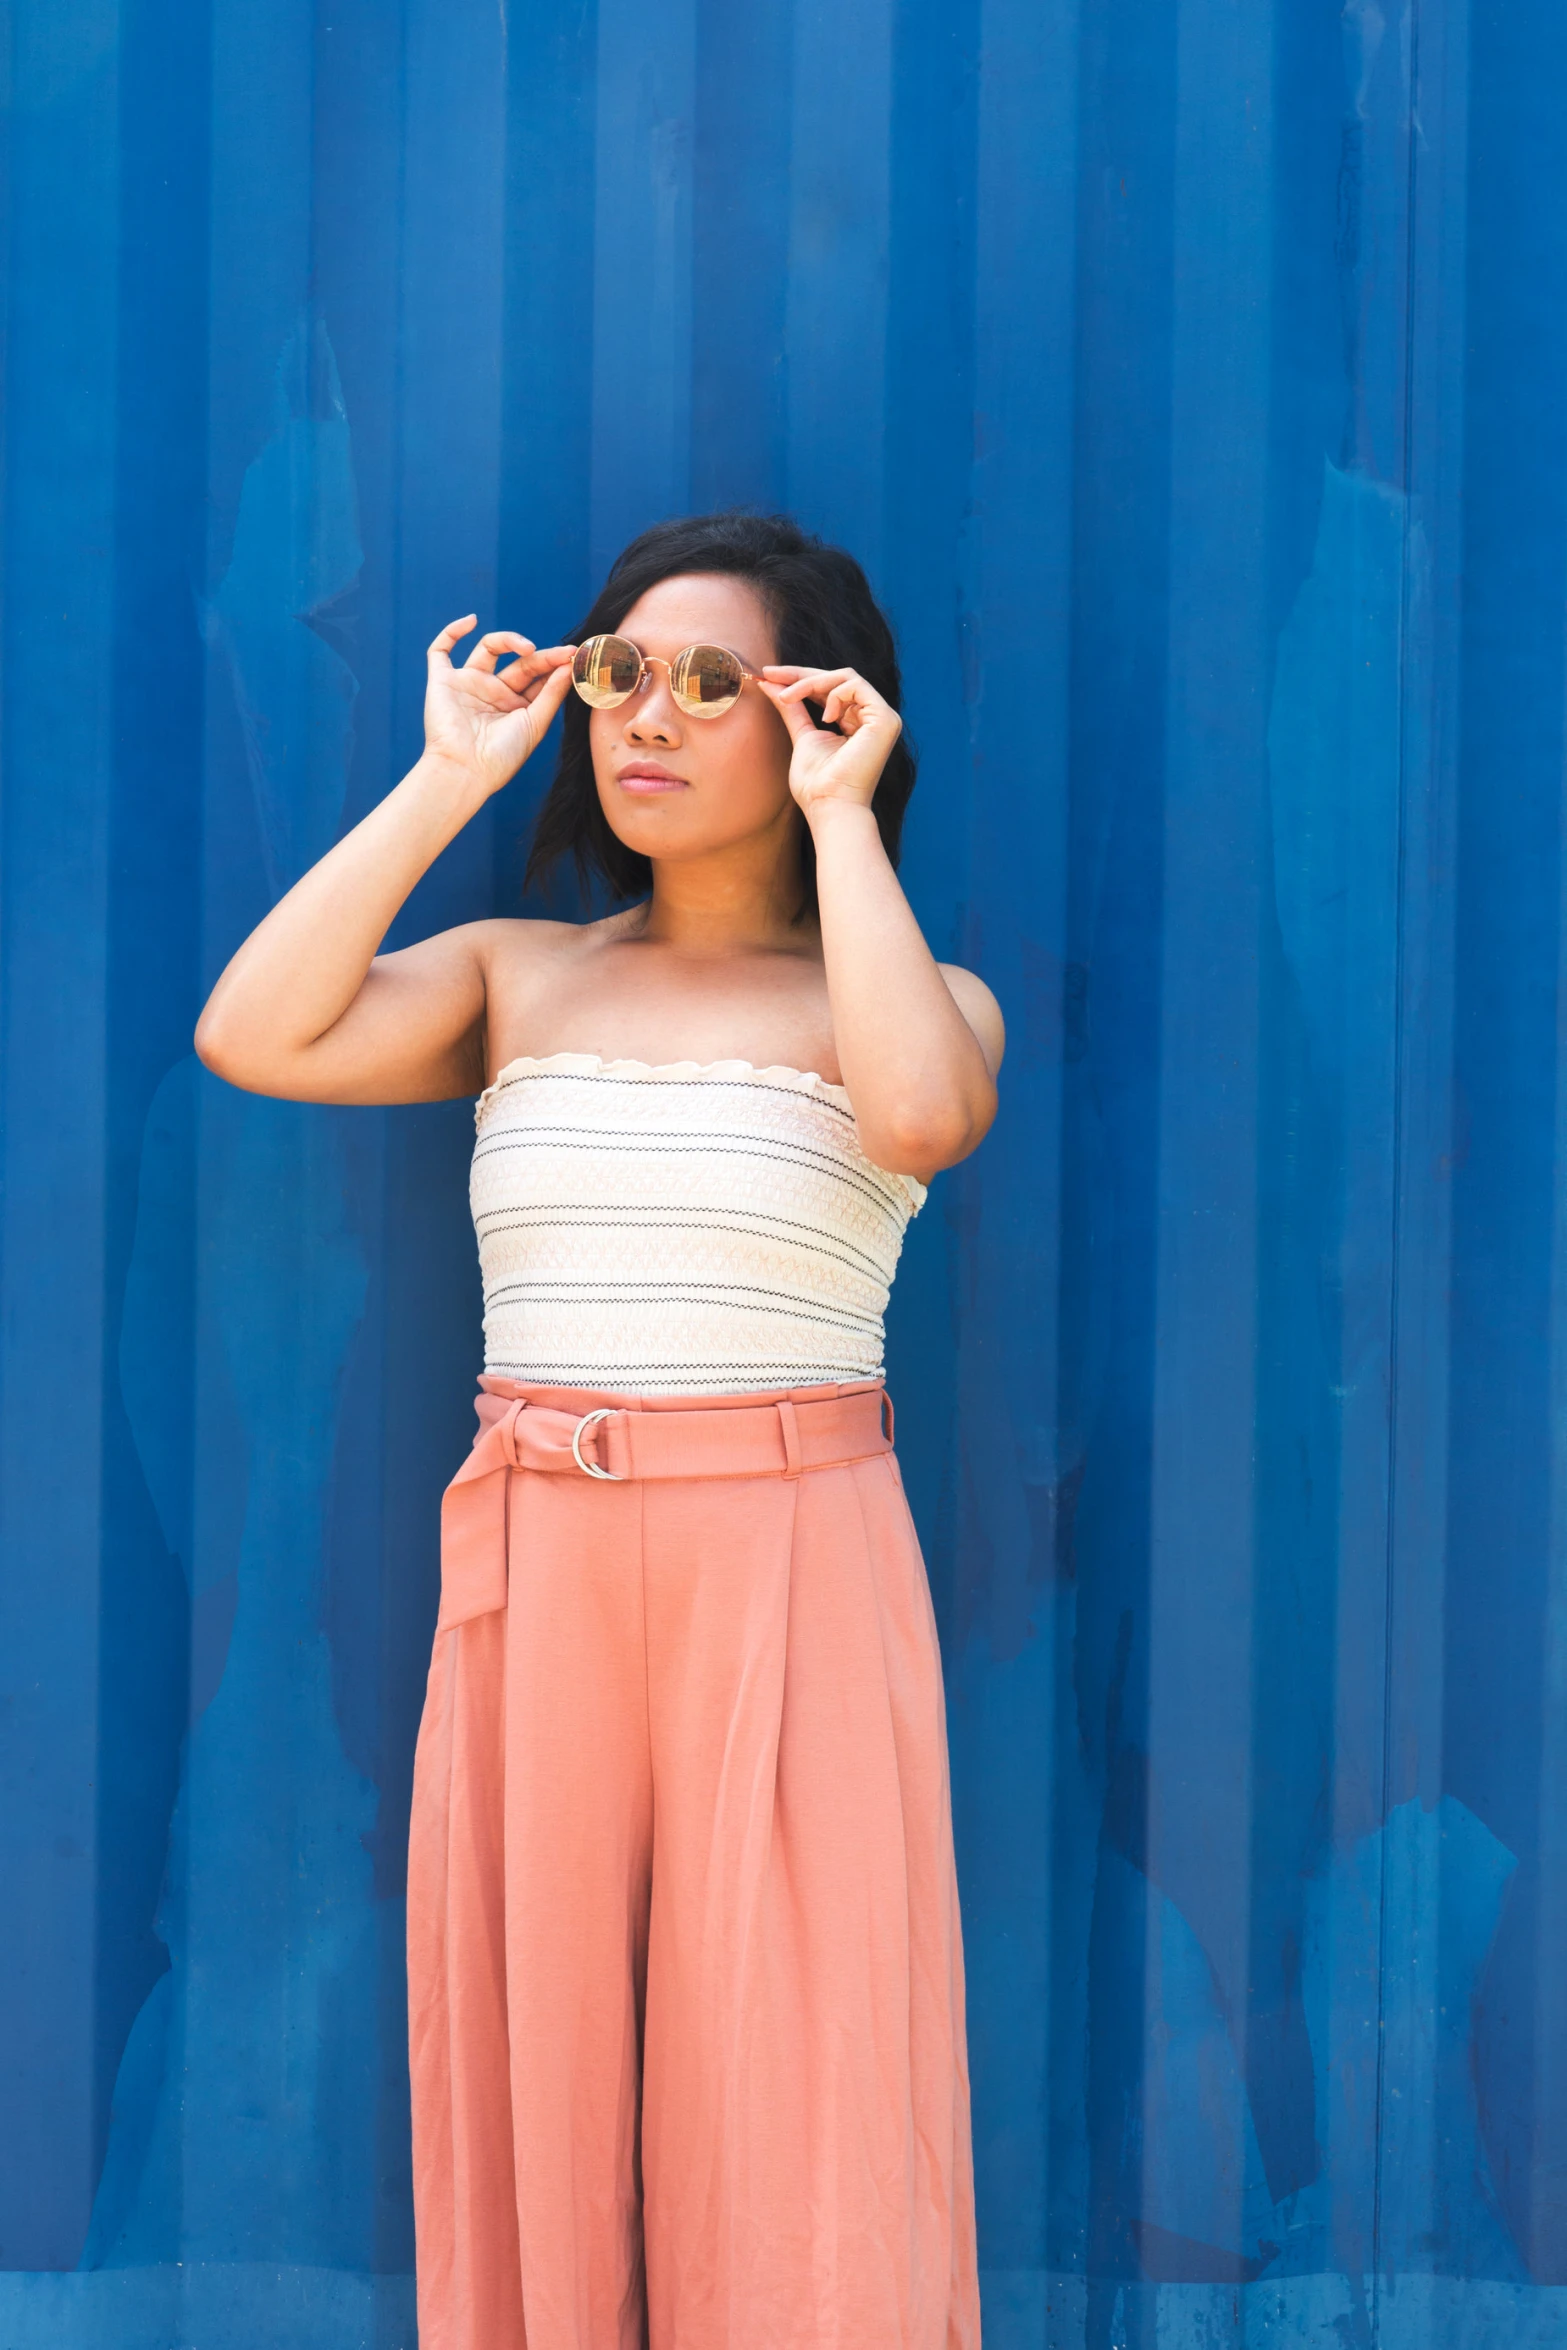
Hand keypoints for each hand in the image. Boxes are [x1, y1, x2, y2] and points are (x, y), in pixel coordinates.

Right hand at [423, 617, 577, 795]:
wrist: (466, 770)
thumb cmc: (502, 756)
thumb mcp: (535, 724)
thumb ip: (551, 694)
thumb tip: (568, 666)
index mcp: (515, 706)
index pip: (538, 677)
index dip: (554, 665)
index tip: (573, 657)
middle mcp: (493, 693)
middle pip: (519, 663)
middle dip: (541, 657)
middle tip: (562, 654)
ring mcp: (468, 684)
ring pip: (488, 649)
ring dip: (508, 640)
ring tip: (527, 648)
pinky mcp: (443, 681)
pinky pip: (441, 650)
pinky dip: (452, 631)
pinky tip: (471, 621)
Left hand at [759, 666, 900, 815]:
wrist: (831, 806)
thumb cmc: (817, 785)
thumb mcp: (802, 736)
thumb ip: (792, 708)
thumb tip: (770, 683)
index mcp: (856, 723)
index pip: (830, 689)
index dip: (800, 678)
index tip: (769, 676)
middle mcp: (871, 718)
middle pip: (837, 678)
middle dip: (800, 674)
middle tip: (771, 675)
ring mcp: (882, 718)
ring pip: (845, 677)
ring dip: (811, 683)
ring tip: (789, 699)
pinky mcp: (886, 719)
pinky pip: (856, 686)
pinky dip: (834, 694)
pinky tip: (825, 718)